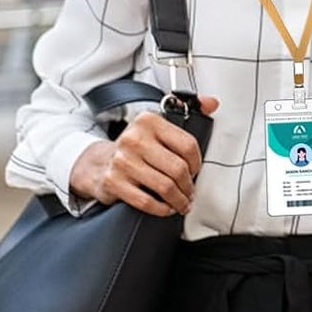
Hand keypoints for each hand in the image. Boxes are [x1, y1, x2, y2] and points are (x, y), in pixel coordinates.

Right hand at [69, 95, 217, 216]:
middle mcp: (134, 139)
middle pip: (177, 168)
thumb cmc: (136, 147)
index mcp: (149, 122)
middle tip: (190, 191)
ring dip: (179, 199)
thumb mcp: (158, 125)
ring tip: (182, 202)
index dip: (197, 163)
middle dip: (189, 185)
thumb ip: (190, 110)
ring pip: (165, 187)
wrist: (99, 163)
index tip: (196, 170)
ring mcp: (122, 161)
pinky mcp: (113, 182)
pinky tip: (166, 208)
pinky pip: (146, 201)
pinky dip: (161, 208)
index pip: (187, 145)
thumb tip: (212, 103)